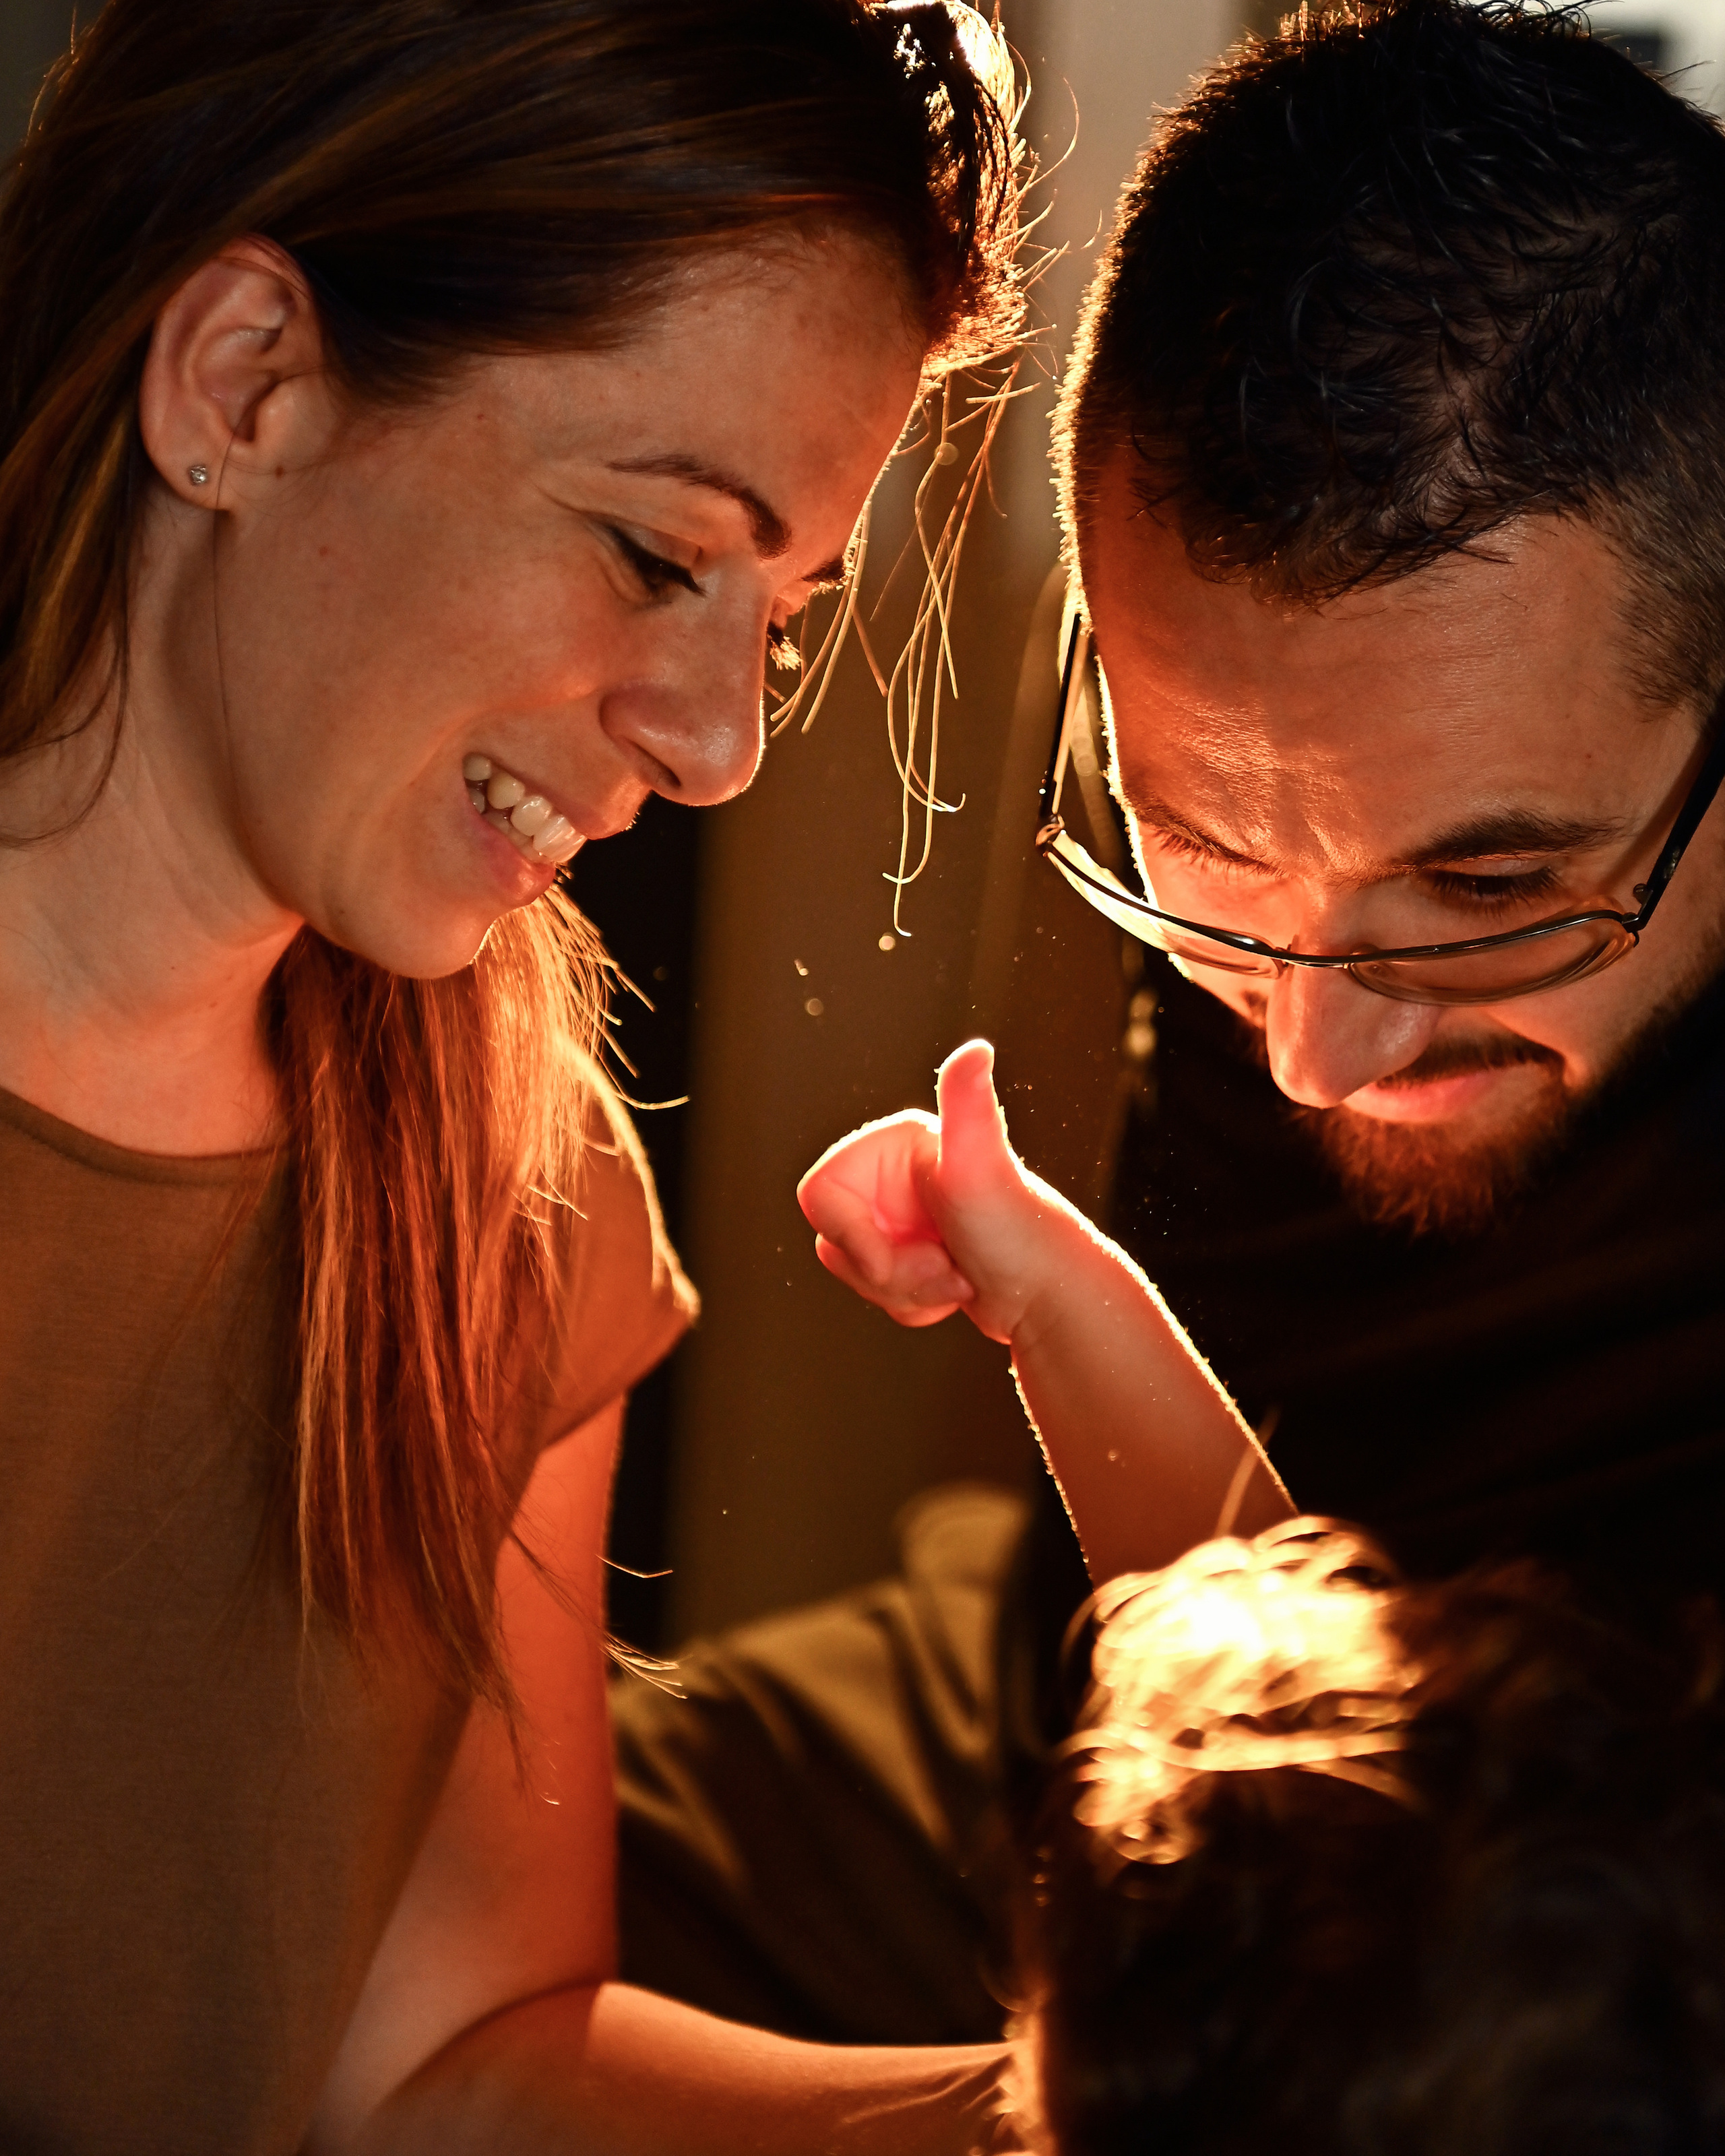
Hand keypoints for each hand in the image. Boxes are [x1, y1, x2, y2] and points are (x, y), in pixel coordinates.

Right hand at [797, 1039, 1071, 1344]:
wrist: (1053, 1294)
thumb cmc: (1018, 1232)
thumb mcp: (981, 1167)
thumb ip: (968, 1107)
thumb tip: (977, 1050)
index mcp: (892, 1143)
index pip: (819, 1196)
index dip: (854, 1237)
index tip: (898, 1257)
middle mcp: (891, 1172)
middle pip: (836, 1240)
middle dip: (889, 1270)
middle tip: (944, 1264)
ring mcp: (900, 1213)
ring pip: (854, 1268)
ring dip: (904, 1290)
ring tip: (956, 1276)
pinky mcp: (911, 1251)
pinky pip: (877, 1290)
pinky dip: (913, 1302)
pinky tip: (955, 1288)